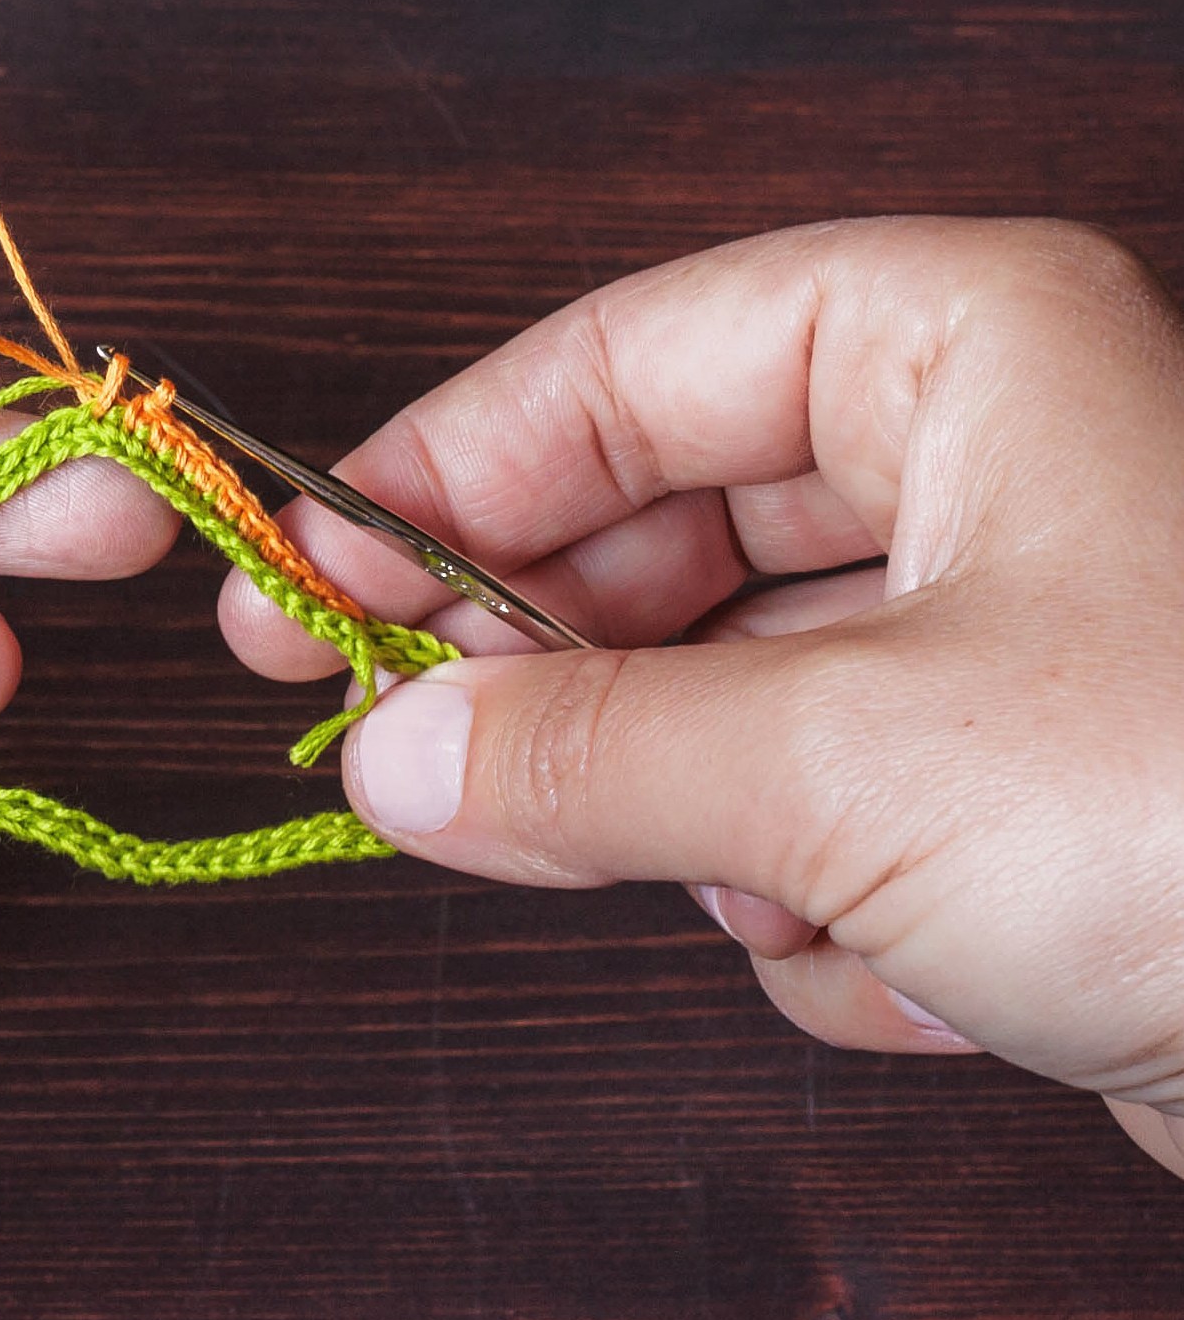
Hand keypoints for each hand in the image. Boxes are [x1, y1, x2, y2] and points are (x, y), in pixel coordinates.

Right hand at [220, 217, 1183, 1176]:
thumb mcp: (842, 767)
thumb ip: (581, 747)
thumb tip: (388, 754)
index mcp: (957, 350)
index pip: (625, 364)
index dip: (445, 472)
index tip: (301, 573)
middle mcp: (983, 471)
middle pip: (662, 533)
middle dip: (559, 670)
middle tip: (400, 747)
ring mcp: (1000, 641)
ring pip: (725, 696)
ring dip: (711, 822)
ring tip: (767, 894)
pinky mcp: (1018, 798)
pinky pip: (817, 824)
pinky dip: (822, 914)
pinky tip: (907, 969)